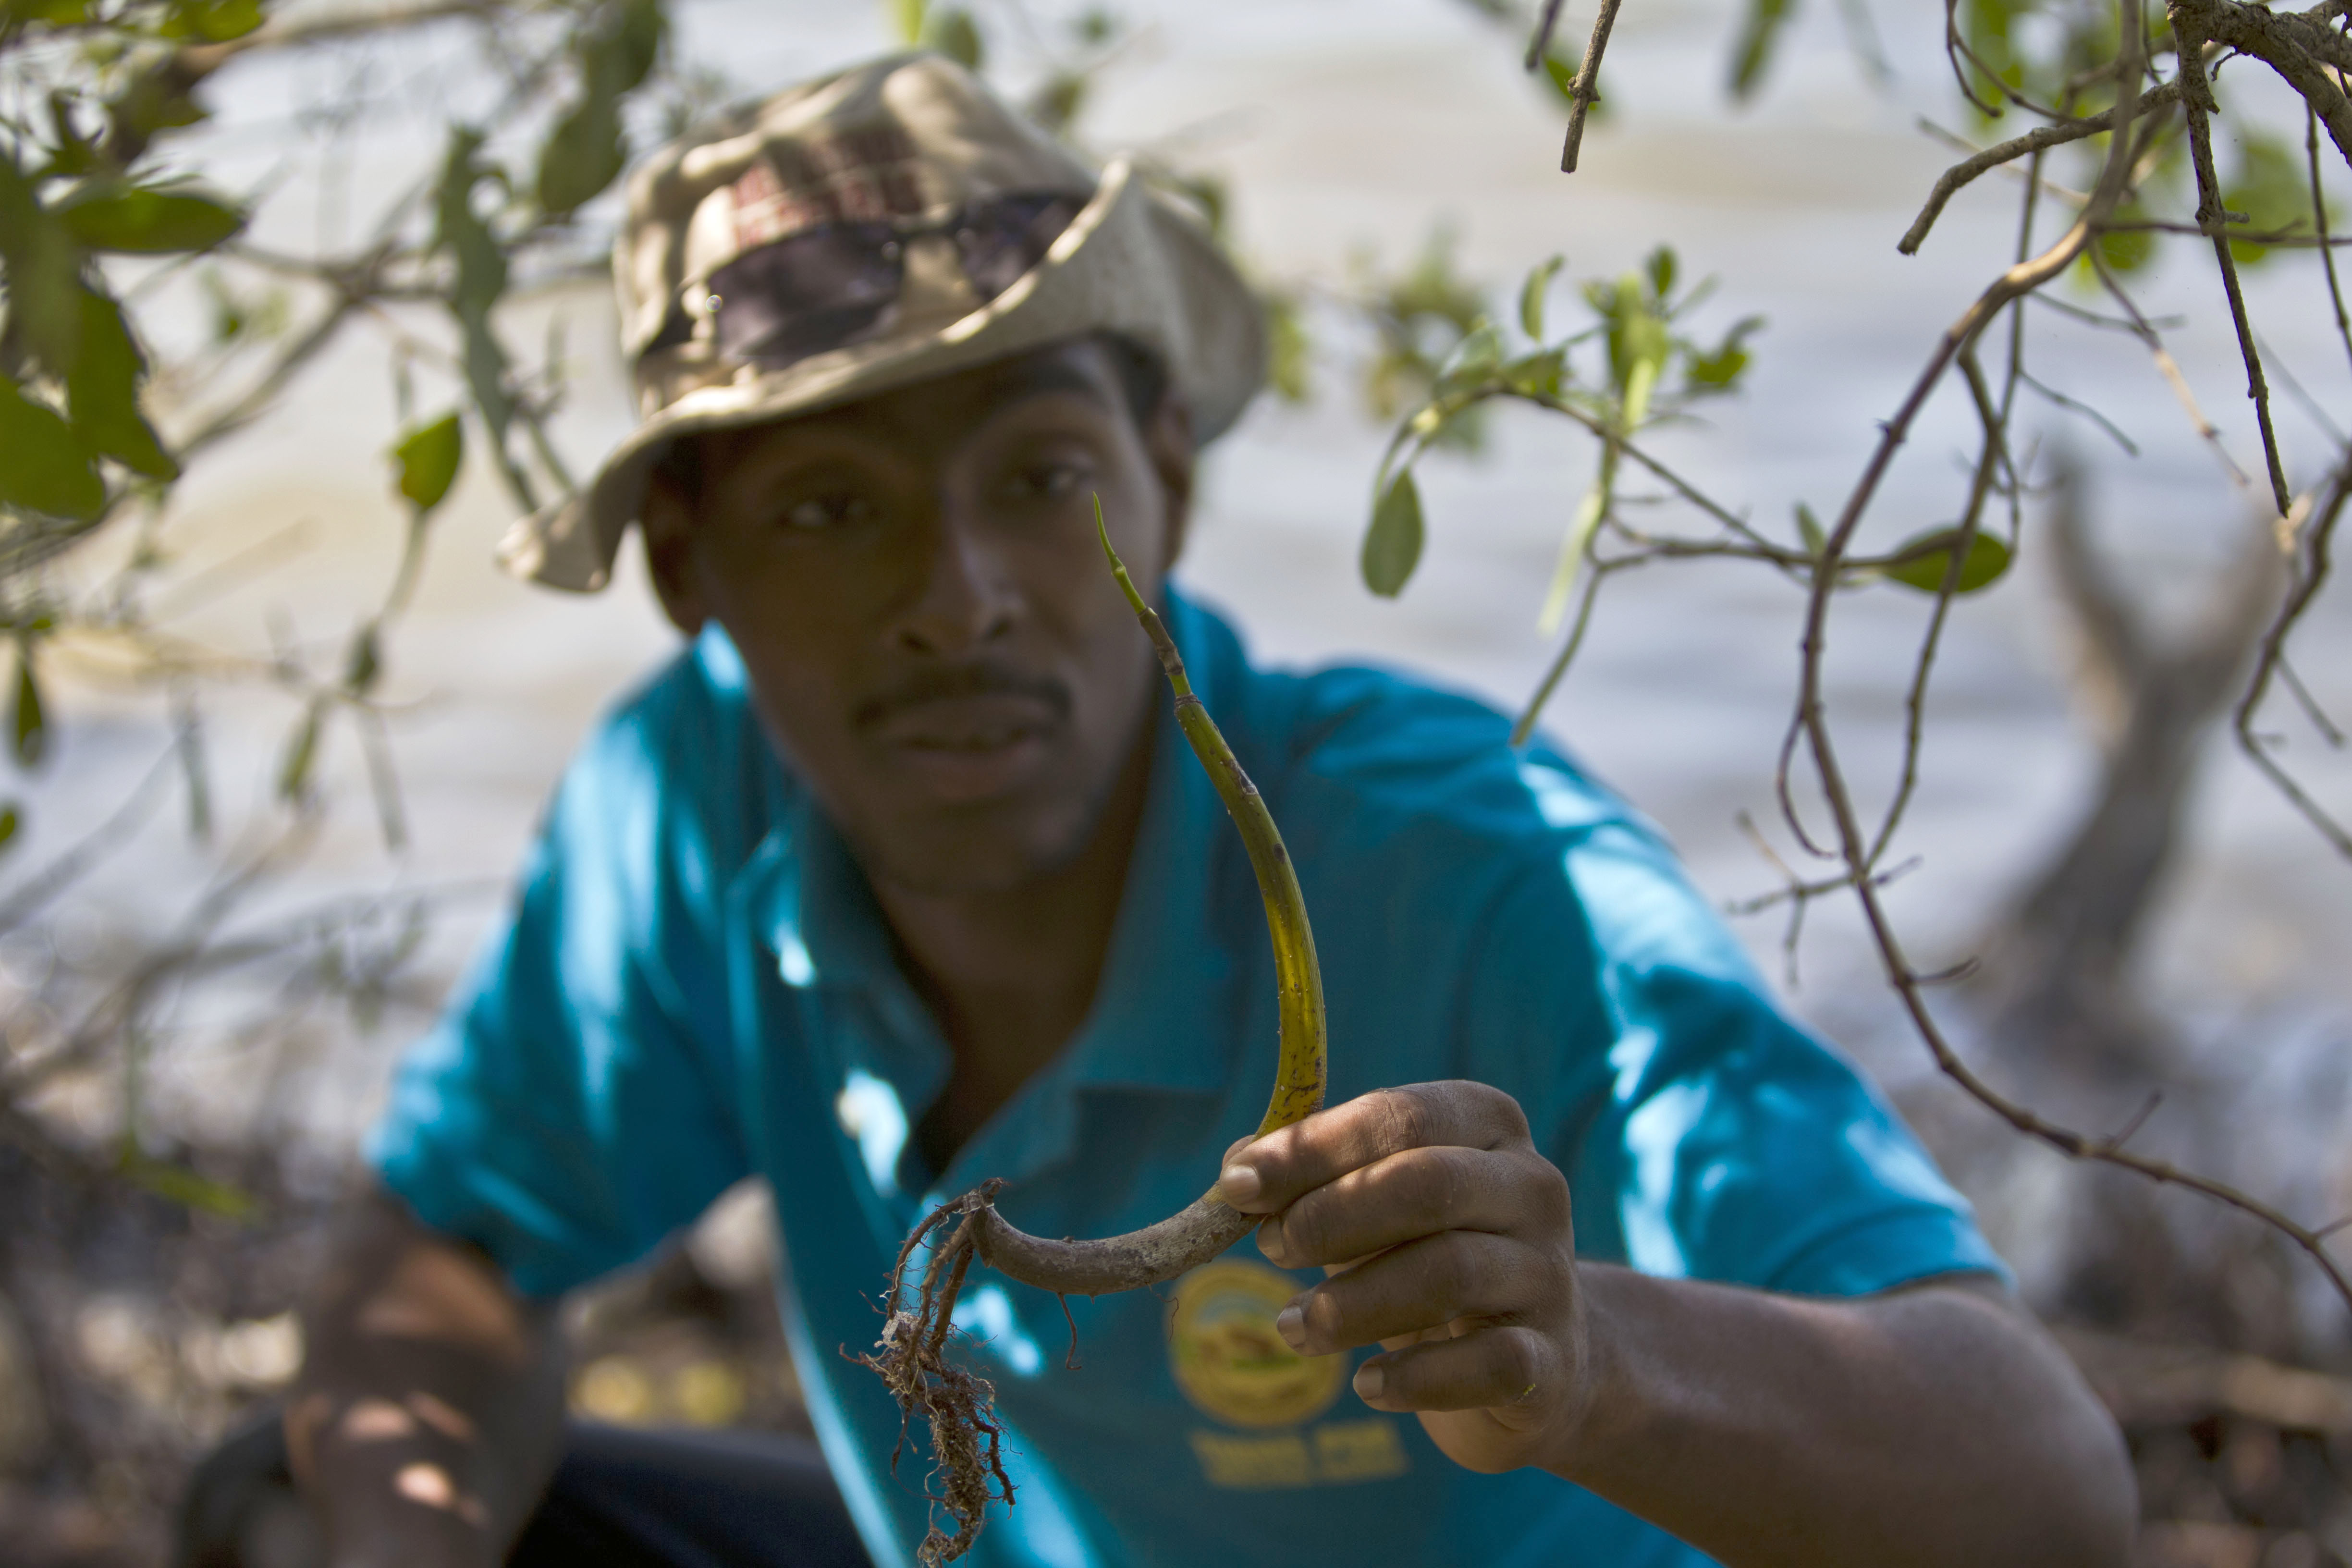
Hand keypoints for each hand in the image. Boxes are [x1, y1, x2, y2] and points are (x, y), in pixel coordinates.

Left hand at [1214, 1081, 1597, 1475]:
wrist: (1535, 1358)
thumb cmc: (1427, 1256)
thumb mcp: (1372, 1205)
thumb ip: (1308, 1179)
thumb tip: (1235, 1171)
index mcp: (1487, 1125)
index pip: (1398, 1117)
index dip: (1311, 1148)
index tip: (1236, 1185)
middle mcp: (1533, 1187)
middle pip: (1427, 1185)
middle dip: (1330, 1217)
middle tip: (1271, 1250)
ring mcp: (1550, 1273)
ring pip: (1449, 1272)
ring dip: (1352, 1303)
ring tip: (1295, 1326)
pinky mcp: (1552, 1359)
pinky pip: (1486, 1364)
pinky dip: (1414, 1377)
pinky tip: (1367, 1385)